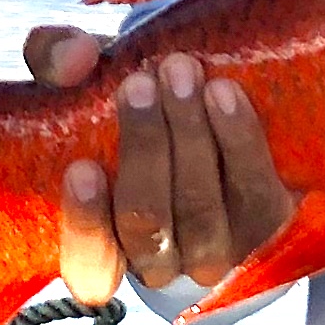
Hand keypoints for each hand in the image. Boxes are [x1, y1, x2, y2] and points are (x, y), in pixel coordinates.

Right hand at [25, 23, 295, 303]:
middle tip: (139, 83)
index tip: (83, 167)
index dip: (85, 225)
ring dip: (189, 137)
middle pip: (146, 223)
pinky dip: (238, 140)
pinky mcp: (268, 227)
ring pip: (200, 212)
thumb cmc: (132, 111)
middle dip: (143, 150)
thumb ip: (56, 61)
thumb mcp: (83, 83)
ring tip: (182, 73)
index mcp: (103, 245)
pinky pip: (255, 193)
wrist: (213, 116)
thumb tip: (74, 57)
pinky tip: (224, 93)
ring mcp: (217, 252)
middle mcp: (159, 262)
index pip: (89, 267)